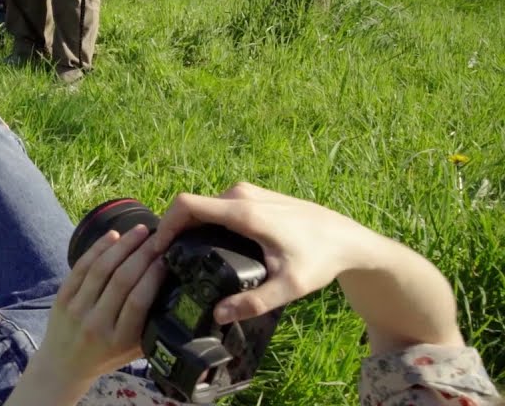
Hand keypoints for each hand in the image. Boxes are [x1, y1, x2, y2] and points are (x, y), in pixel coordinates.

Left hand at [25, 224, 166, 401]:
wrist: (63, 365)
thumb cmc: (107, 356)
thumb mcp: (135, 350)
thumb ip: (153, 326)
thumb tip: (178, 290)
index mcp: (120, 340)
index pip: (139, 301)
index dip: (154, 275)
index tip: (168, 257)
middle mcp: (97, 324)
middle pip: (122, 280)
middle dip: (142, 253)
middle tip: (158, 237)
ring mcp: (77, 309)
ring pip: (102, 269)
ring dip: (123, 245)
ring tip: (140, 230)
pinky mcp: (62, 298)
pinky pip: (82, 267)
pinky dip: (98, 248)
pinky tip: (114, 236)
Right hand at [153, 182, 378, 324]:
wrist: (348, 239)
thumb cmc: (320, 260)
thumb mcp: (289, 287)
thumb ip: (254, 302)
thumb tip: (218, 314)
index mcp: (244, 212)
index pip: (187, 205)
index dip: (165, 224)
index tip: (157, 248)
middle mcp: (241, 195)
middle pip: (191, 206)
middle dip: (174, 230)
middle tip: (167, 260)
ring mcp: (247, 192)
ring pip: (204, 206)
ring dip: (189, 226)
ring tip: (184, 255)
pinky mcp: (253, 195)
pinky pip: (217, 205)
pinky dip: (205, 221)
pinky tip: (208, 245)